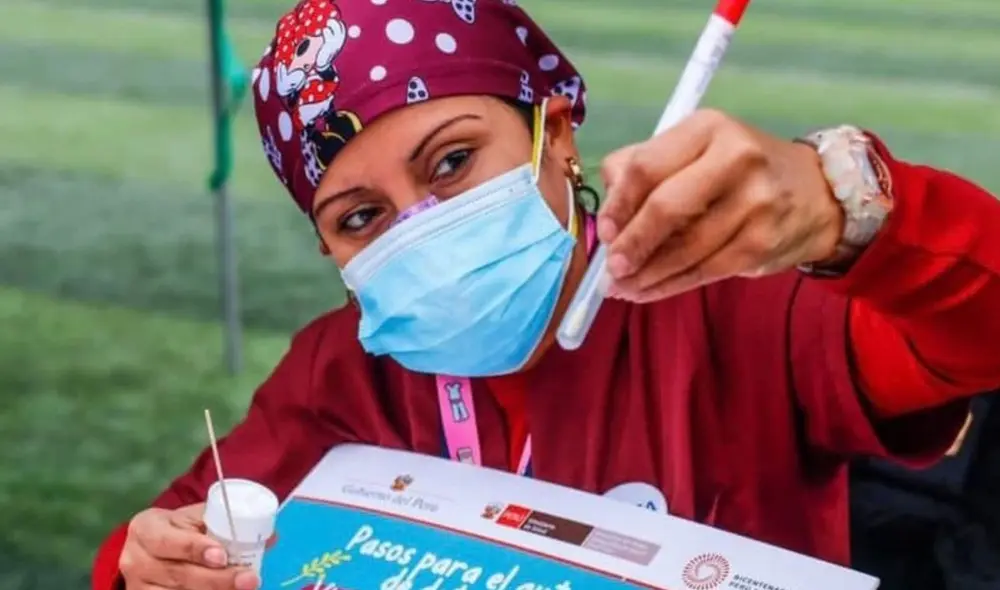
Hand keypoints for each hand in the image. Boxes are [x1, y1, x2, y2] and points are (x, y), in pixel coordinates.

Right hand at [119, 503, 258, 589]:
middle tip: (249, 579)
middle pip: (179, 574)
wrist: (150, 552)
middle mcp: (135, 559)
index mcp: (146, 528)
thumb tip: (270, 536)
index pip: (167, 540)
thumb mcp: (193, 519)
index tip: (222, 555)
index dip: (195, 549)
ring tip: (243, 588)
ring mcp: (139, 586)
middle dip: (218, 579)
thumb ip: (226, 522)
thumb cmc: (178, 531)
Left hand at [597, 109, 843, 302]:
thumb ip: (641, 168)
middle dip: (632, 244)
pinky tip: (651, 290)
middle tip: (611, 270)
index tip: (605, 232)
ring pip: (686, 247)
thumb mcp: (692, 150)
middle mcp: (735, 157)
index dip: (619, 204)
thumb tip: (608, 217)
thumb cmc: (733, 171)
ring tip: (622, 287)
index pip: (647, 166)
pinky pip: (707, 270)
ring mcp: (755, 201)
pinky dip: (672, 285)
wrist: (813, 192)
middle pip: (667, 207)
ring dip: (648, 274)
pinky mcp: (763, 241)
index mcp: (707, 128)